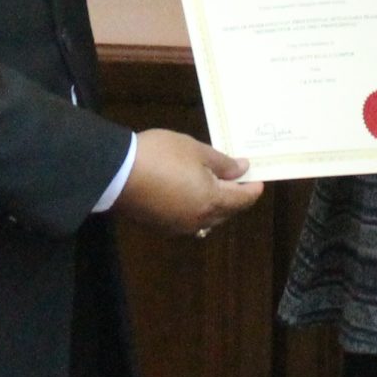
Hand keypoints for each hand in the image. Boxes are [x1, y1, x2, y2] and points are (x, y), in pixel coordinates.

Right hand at [111, 127, 263, 235]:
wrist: (117, 173)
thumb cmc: (161, 155)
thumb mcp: (194, 150)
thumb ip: (222, 163)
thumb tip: (242, 170)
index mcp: (212, 201)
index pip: (242, 200)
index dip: (253, 189)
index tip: (259, 180)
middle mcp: (199, 220)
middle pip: (226, 212)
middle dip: (235, 197)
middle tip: (238, 180)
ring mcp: (179, 226)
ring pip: (207, 219)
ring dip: (215, 205)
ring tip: (214, 187)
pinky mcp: (161, 226)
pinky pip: (188, 220)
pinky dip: (196, 209)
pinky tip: (190, 196)